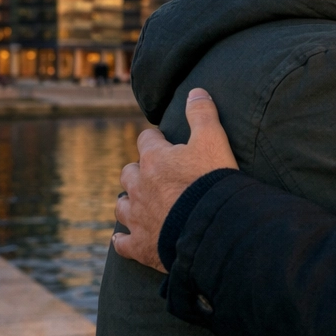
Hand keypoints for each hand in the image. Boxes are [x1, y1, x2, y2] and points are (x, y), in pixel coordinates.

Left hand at [112, 88, 236, 272]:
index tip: (163, 140)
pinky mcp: (140, 245)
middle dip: (138, 170)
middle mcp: (139, 186)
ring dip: (128, 201)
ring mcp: (137, 217)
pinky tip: (122, 238)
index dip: (155, 138)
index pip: (146, 139)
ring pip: (121, 205)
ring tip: (139, 202)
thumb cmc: (211, 182)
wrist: (209, 228)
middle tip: (154, 173)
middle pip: (129, 172)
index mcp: (155, 159)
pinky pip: (122, 243)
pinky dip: (122, 239)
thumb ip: (203, 114)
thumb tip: (195, 90)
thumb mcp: (214, 140)